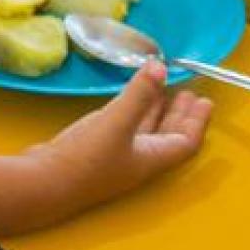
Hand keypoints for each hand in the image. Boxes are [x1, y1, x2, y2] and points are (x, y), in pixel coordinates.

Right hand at [29, 60, 211, 215]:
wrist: (43, 183)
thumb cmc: (86, 159)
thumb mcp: (116, 123)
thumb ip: (139, 94)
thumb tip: (160, 66)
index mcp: (151, 158)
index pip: (185, 142)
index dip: (197, 122)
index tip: (206, 101)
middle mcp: (138, 160)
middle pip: (168, 137)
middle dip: (179, 114)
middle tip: (188, 92)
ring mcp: (117, 156)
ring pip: (146, 132)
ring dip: (157, 111)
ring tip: (164, 90)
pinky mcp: (96, 150)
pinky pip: (126, 128)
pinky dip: (134, 111)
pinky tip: (129, 100)